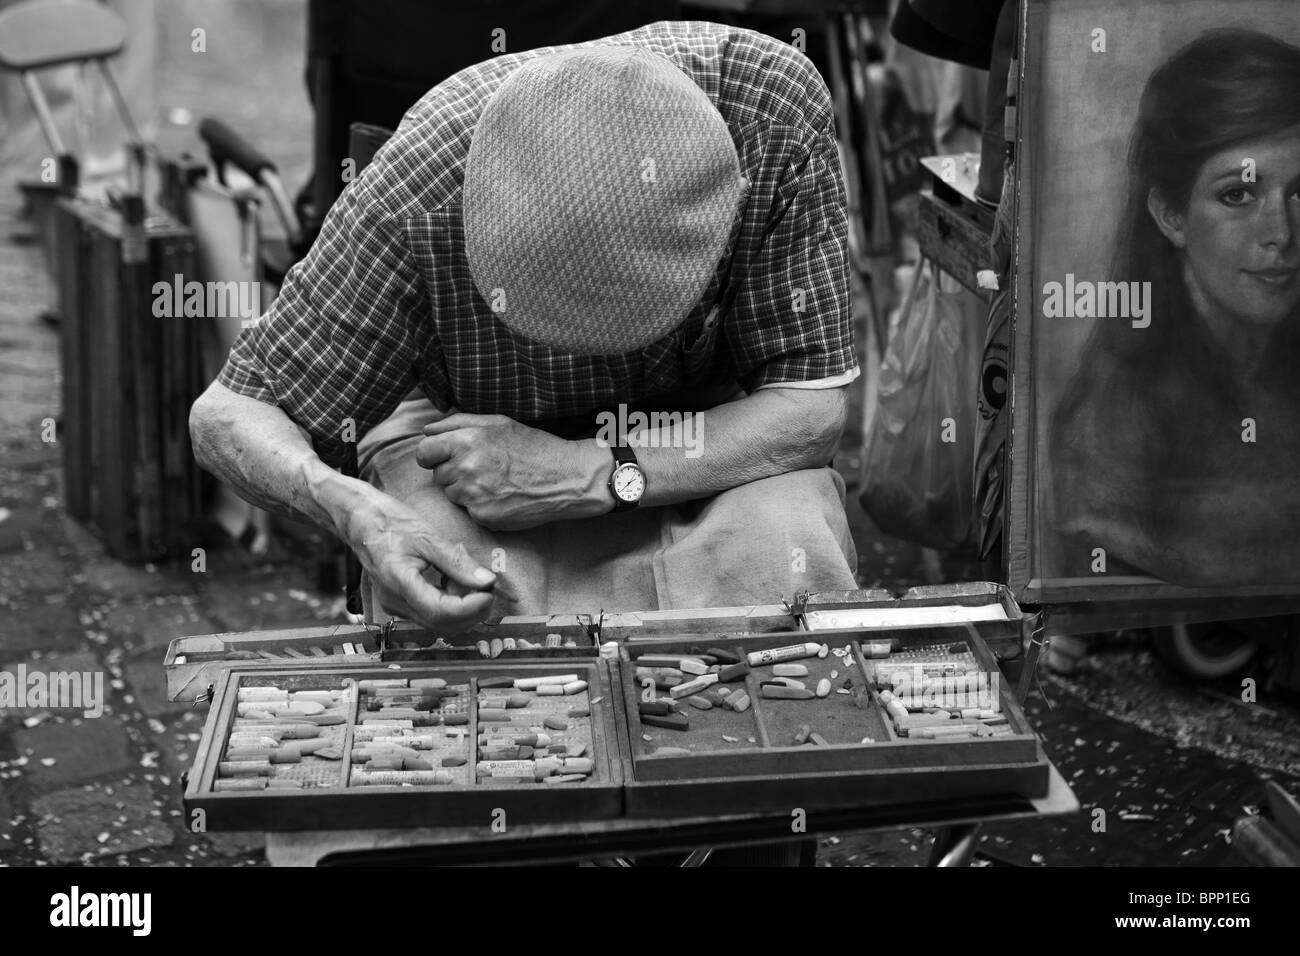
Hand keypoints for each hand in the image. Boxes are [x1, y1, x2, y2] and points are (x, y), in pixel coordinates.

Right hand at [343, 492, 497, 630]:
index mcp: (399, 583)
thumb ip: (457, 562)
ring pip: (438, 622)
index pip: (440, 612)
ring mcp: (396, 605)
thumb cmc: (389, 522)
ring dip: (462, 608)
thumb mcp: (428, 537)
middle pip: (441, 624)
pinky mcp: (400, 602)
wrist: (360, 520)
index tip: (489, 592)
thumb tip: (487, 582)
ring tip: (471, 580)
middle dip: (472, 612)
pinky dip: (450, 602)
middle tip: (489, 588)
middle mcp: (395, 601)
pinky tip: (455, 581)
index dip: (470, 608)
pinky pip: (430, 612)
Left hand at [416, 413, 607, 529]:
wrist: (566, 478)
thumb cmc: (533, 447)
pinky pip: (468, 511)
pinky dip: (481, 507)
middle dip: (454, 473)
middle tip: (485, 469)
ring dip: (466, 491)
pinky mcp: (482, 516)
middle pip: (437, 475)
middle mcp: (466, 466)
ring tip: (495, 482)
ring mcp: (473, 494)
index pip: (424, 452)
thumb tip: (425, 430)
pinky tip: (502, 497)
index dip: (433, 455)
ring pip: (451, 494)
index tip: (446, 458)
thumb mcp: (498, 423)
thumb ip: (457, 423)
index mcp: (466, 440)